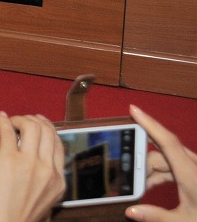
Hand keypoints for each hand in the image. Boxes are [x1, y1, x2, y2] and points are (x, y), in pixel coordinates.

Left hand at [0, 112, 64, 221]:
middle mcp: (48, 170)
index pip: (58, 145)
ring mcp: (28, 163)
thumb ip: (46, 183)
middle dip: (34, 120)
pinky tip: (0, 118)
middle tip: (22, 120)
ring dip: (20, 118)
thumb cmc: (18, 219)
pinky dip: (4, 121)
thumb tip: (41, 168)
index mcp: (58, 182)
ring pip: (32, 126)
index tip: (39, 122)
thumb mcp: (45, 202)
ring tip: (11, 121)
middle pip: (47, 131)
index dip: (48, 129)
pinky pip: (8, 131)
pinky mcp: (7, 159)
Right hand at [127, 105, 196, 221]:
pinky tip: (151, 183)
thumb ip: (156, 215)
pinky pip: (174, 165)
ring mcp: (195, 168)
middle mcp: (194, 165)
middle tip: (129, 176)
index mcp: (191, 173)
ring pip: (167, 159)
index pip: (167, 141)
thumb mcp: (183, 221)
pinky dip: (161, 172)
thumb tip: (130, 211)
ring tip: (139, 185)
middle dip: (143, 160)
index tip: (133, 109)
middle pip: (162, 152)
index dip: (149, 123)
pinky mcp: (195, 173)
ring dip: (151, 169)